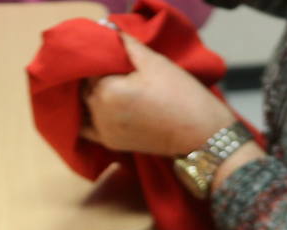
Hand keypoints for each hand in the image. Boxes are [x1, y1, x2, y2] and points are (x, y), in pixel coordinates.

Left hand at [83, 34, 240, 156]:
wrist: (201, 133)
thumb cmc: (181, 95)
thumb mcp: (155, 62)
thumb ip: (127, 44)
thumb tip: (109, 30)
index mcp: (107, 90)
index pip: (91, 66)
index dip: (104, 57)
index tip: (119, 56)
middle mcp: (99, 112)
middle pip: (86, 86)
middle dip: (97, 76)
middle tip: (120, 72)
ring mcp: (104, 131)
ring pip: (86, 104)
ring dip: (94, 94)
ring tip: (116, 87)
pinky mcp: (111, 143)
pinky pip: (87, 128)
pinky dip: (88, 116)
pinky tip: (99, 107)